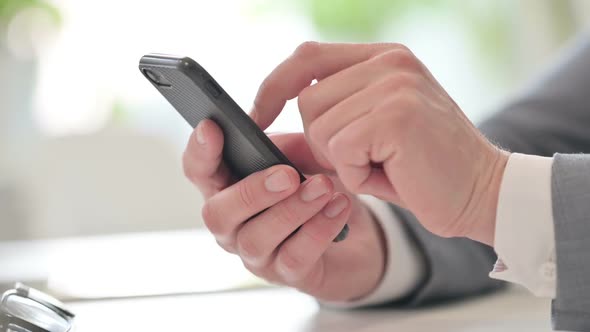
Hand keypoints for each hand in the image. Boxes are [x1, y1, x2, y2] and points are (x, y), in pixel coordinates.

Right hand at [183, 119, 386, 301]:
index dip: (199, 151)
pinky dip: (318, 229)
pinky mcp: (287, 274)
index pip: (199, 171)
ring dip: (291, 210)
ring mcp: (256, 255)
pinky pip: (295, 256)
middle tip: (287, 175)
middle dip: (251, 192)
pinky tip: (338, 206)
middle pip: (218, 214)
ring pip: (256, 239)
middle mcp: (232, 226)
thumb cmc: (317, 190)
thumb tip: (263, 130)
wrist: (357, 236)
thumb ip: (282, 145)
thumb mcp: (302, 157)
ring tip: (322, 187)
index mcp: (227, 189)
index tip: (212, 127)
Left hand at [250, 42, 508, 245]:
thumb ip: (321, 126)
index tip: (259, 115)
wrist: (480, 193)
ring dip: (341, 161)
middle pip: (307, 101)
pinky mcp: (396, 115)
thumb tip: (266, 134)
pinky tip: (390, 174)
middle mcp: (389, 62)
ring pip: (319, 127)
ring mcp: (395, 84)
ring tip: (383, 165)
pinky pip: (339, 149)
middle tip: (365, 159)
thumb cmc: (420, 170)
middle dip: (323, 143)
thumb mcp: (366, 138)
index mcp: (383, 58)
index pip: (307, 56)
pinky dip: (356, 175)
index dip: (275, 86)